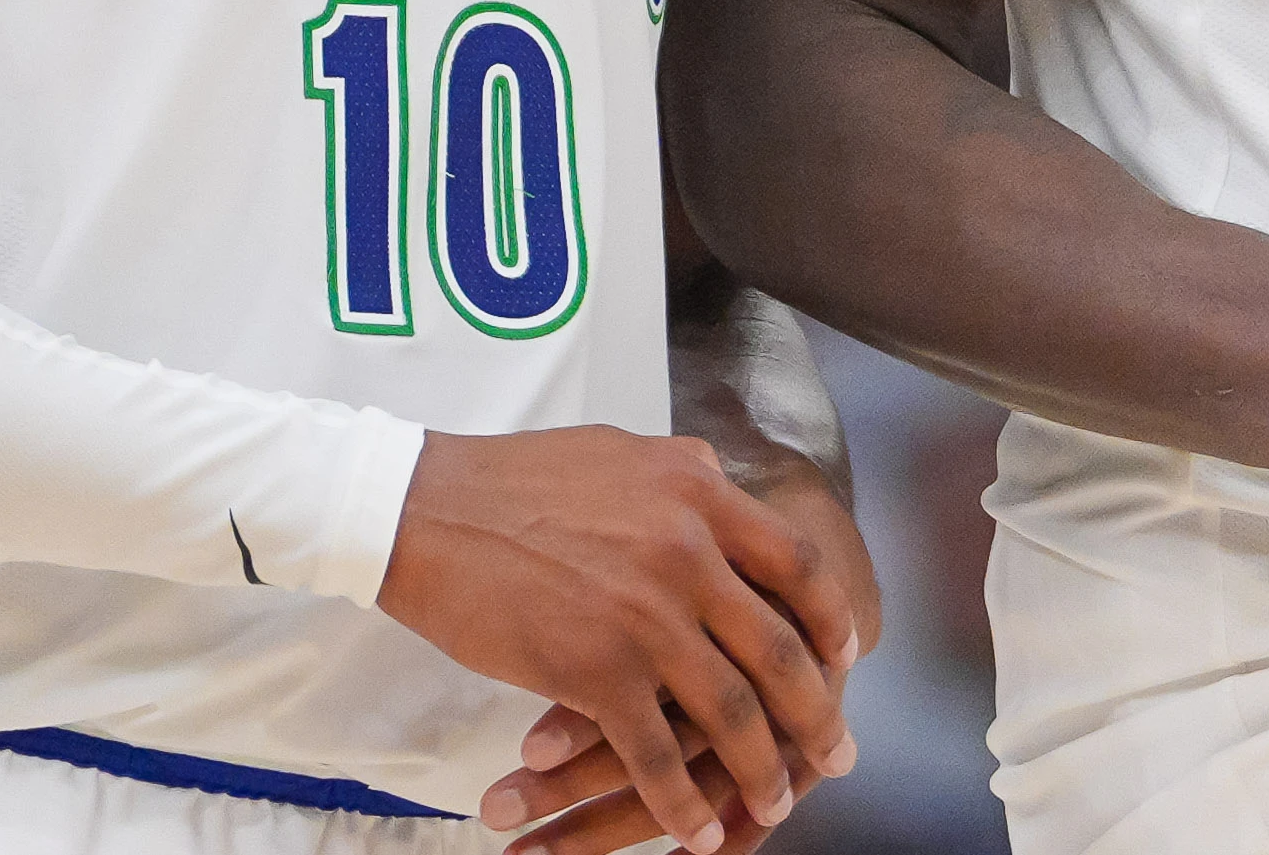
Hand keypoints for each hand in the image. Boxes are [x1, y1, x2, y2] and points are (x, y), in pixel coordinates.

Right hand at [377, 428, 854, 854]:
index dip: (830, 617)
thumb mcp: (621, 452)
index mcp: (698, 493)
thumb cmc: (513, 479)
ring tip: (776, 804)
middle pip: (778, 651)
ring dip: (760, 770)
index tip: (845, 656)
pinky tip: (696, 830)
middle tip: (837, 753)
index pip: (796, 563)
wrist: (423, 508)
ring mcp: (644, 616)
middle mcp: (687, 553)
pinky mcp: (595, 671)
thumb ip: (683, 476)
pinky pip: (656, 755)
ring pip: (729, 713)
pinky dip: (682, 803)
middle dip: (816, 713)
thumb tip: (722, 484)